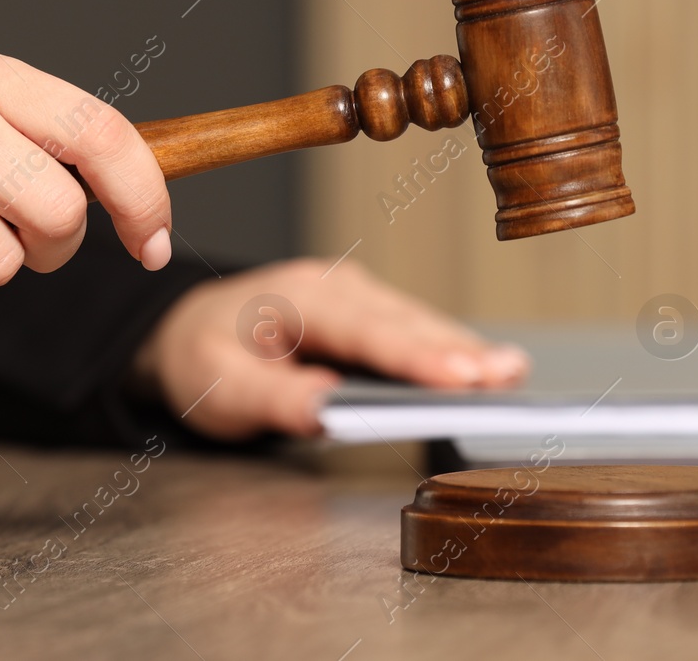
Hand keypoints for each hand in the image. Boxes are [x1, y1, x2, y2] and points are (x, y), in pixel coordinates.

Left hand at [130, 258, 529, 439]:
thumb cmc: (202, 357)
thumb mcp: (218, 389)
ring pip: (417, 323)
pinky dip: (448, 349)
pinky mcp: (369, 312)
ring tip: (509, 374)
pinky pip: (413, 330)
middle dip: (458, 352)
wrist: (188, 330)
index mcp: (298, 297)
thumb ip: (271, 399)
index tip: (460, 378)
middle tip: (505, 376)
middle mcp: (335, 286)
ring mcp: (356, 294)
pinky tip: (483, 367)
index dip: (417, 356)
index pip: (366, 331)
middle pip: (405, 323)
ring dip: (463, 350)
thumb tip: (325, 411)